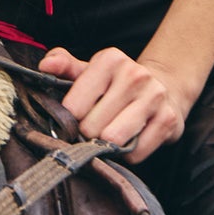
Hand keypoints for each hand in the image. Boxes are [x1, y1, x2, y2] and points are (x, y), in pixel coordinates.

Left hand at [38, 46, 199, 163]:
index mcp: (110, 60)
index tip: (76, 118)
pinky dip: (128, 154)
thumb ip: (64, 66)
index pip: (74, 106)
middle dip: (89, 134)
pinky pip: (135, 153)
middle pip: (92, 127)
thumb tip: (45, 66)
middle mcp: (134, 75)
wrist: (163, 88)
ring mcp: (154, 97)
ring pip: (114, 140)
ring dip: (107, 146)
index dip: (71, 118)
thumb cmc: (116, 84)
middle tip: (94, 130)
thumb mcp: (90, 71)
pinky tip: (129, 140)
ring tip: (108, 136)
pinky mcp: (168, 120)